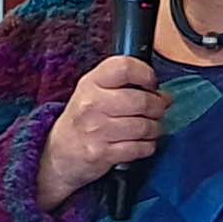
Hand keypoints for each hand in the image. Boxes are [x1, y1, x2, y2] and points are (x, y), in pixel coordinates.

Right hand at [39, 55, 167, 208]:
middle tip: (156, 110)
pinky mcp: (101, 153)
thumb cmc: (82, 121)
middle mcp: (91, 104)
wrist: (58, 154)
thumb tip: (164, 95)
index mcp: (90, 83)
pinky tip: (142, 144)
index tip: (151, 84)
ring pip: (144, 126)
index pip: (125, 67)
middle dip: (157, 107)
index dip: (146, 75)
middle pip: (142, 100)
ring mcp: (96, 130)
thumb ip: (124, 85)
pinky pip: (139, 148)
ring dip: (155, 129)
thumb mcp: (94, 92)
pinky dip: (147, 147)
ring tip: (150, 129)